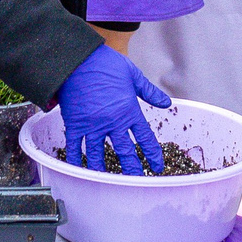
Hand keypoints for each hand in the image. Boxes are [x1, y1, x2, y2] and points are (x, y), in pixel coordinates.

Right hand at [56, 45, 171, 173]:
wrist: (78, 60)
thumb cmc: (106, 64)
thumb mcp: (134, 75)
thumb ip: (150, 92)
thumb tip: (166, 103)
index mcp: (129, 111)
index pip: (145, 139)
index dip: (152, 155)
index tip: (157, 166)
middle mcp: (112, 123)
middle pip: (124, 152)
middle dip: (132, 169)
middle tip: (137, 180)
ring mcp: (92, 126)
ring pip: (98, 155)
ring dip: (104, 169)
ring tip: (107, 180)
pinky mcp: (75, 124)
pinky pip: (75, 147)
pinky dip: (76, 160)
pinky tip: (79, 169)